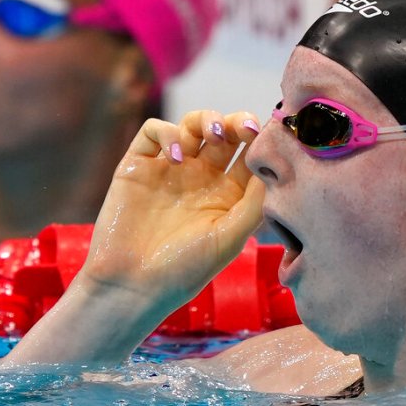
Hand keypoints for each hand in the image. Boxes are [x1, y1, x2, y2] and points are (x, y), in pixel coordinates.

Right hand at [80, 110, 264, 312]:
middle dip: (237, 123)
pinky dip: (167, 132)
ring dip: (206, 120)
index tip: (268, 136)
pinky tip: (175, 157)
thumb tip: (274, 166)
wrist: (131, 285)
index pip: (248, 154)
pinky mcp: (138, 165)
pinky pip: (153, 131)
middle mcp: (200, 178)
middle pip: (224, 134)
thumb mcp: (230, 238)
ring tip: (213, 135)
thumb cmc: (185, 270)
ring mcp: (169, 169)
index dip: (260, 140)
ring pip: (192, 125)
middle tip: (246, 128)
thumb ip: (255, 203)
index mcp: (227, 195)